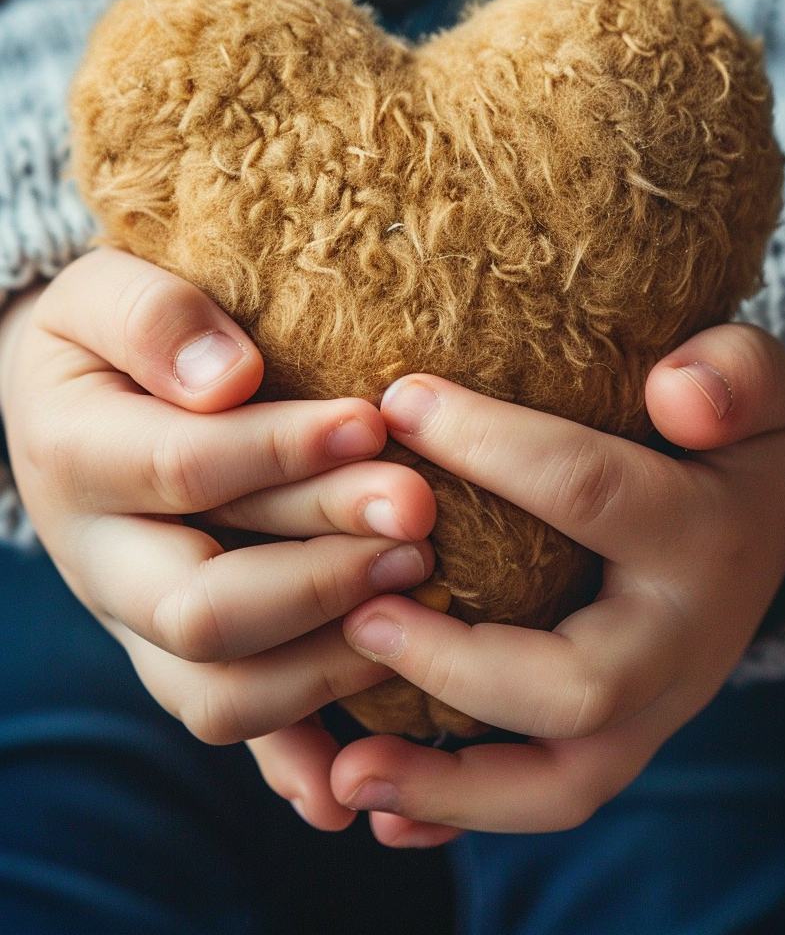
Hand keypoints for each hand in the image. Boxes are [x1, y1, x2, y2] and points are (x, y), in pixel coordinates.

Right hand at [0, 249, 434, 759]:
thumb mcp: (102, 292)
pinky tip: (357, 783)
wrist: (70, 402)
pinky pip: (233, 732)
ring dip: (329, 659)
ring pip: (219, 694)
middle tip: (420, 519)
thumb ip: (153, 318)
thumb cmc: (105, 335)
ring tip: (424, 589)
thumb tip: (227, 378)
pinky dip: (295, 763)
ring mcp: (139, 625)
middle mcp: (100, 563)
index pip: (182, 471)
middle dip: (321, 568)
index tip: (373, 420)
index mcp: (74, 459)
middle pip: (203, 608)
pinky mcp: (180, 660)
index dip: (280, 453)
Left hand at [251, 324, 784, 840]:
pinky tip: (379, 814)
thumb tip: (676, 394)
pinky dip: (459, 813)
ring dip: (447, 785)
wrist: (764, 524)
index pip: (588, 492)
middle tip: (359, 618)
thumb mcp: (752, 384)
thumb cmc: (733, 437)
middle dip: (459, 662)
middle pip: (577, 685)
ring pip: (558, 783)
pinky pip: (542, 798)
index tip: (397, 402)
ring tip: (346, 772)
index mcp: (703, 539)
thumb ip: (731, 376)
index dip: (488, 445)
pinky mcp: (616, 740)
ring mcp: (649, 709)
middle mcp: (679, 645)